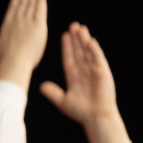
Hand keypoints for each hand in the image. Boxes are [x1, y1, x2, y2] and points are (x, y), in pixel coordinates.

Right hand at [0, 0, 46, 92]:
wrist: (15, 63)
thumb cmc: (4, 59)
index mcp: (7, 26)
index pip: (12, 8)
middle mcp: (17, 21)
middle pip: (22, 4)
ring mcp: (27, 23)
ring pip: (31, 5)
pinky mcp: (38, 26)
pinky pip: (40, 12)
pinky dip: (41, 4)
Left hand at [40, 22, 127, 142]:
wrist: (95, 117)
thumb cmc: (80, 111)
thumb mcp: (62, 101)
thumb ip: (52, 92)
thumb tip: (40, 86)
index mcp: (73, 76)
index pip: (69, 57)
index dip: (66, 46)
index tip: (63, 35)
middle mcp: (84, 71)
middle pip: (79, 51)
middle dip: (76, 38)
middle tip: (72, 25)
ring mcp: (94, 70)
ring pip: (88, 52)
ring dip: (84, 40)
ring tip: (81, 28)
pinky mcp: (103, 73)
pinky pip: (98, 59)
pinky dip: (94, 50)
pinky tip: (90, 41)